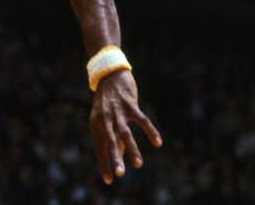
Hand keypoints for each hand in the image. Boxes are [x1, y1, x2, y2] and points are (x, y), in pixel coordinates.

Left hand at [89, 69, 161, 184]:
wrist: (109, 74)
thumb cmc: (107, 100)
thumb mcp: (104, 118)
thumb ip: (111, 136)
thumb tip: (120, 154)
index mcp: (97, 124)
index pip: (100, 147)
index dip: (103, 162)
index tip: (108, 180)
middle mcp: (105, 118)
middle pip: (110, 141)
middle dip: (115, 158)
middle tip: (120, 175)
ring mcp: (117, 111)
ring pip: (125, 133)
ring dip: (132, 149)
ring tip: (138, 165)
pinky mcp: (129, 104)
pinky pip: (141, 119)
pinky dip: (150, 131)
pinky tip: (158, 142)